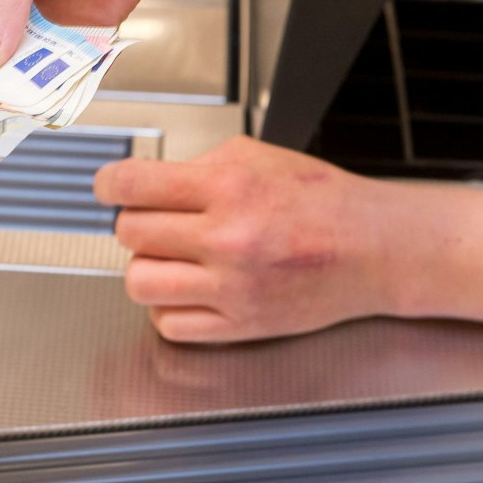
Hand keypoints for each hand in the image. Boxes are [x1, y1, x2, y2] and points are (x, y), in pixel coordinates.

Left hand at [98, 137, 399, 342]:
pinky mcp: (241, 325)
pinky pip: (169, 324)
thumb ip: (198, 166)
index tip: (108, 188)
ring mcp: (232, 287)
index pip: (132, 185)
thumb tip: (146, 181)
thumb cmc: (322, 201)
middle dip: (138, 223)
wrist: (375, 248)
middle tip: (157, 221)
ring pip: (140, 283)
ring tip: (170, 258)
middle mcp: (227, 238)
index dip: (108, 184)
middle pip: (130, 233)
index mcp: (229, 187)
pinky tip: (188, 289)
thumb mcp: (258, 157)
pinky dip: (169, 307)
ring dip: (147, 267)